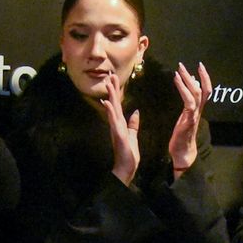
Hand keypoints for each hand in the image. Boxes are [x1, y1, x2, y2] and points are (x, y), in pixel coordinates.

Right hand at [101, 69, 140, 184]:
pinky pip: (114, 121)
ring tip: (108, 84)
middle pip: (114, 103)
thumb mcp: (133, 135)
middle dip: (112, 89)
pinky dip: (110, 111)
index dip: (116, 91)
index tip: (114, 79)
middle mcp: (116, 124)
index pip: (118, 104)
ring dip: (110, 96)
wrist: (127, 167)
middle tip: (110, 75)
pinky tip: (108, 103)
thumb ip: (133, 124)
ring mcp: (116, 129)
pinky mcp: (118, 135)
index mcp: (120, 123)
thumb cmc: (129, 153)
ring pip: (112, 109)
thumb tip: (135, 112)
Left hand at [168, 61, 210, 175]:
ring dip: (187, 81)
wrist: (183, 151)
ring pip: (196, 94)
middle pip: (202, 90)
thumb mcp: (186, 115)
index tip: (200, 65)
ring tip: (178, 71)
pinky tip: (177, 82)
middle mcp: (198, 110)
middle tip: (183, 65)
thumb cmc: (183, 133)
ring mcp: (194, 115)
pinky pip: (189, 103)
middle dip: (195, 75)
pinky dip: (183, 90)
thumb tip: (192, 85)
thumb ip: (189, 101)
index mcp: (198, 109)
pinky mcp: (188, 120)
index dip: (205, 77)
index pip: (206, 90)